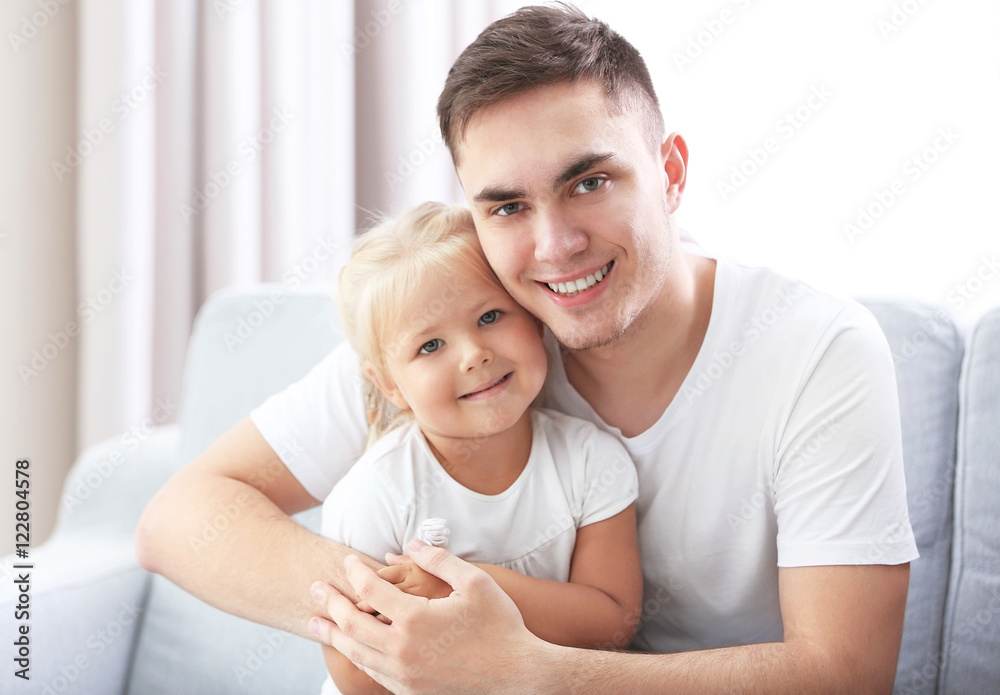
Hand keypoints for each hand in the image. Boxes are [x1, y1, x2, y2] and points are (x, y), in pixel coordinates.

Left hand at [309, 538, 557, 694]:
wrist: (519, 678)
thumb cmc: (501, 627)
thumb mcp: (475, 583)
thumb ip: (440, 560)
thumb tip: (411, 545)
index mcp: (415, 619)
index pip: (370, 590)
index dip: (355, 572)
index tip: (347, 561)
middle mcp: (402, 649)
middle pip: (351, 623)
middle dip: (330, 603)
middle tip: (315, 588)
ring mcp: (403, 675)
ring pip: (355, 652)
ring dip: (333, 633)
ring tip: (317, 621)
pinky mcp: (410, 692)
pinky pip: (372, 672)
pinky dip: (355, 656)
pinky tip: (351, 647)